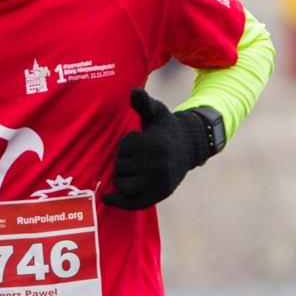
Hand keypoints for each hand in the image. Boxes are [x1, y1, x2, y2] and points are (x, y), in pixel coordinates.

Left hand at [100, 90, 217, 210]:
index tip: (140, 139)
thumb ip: (143, 103)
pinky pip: (134, 203)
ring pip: (122, 184)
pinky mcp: (159, 195)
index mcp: (155, 145)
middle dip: (124, 159)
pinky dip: (119, 203)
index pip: (124, 147)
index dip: (128, 143)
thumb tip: (134, 92)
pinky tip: (106, 199)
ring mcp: (158, 183)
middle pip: (120, 166)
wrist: (189, 147)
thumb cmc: (165, 128)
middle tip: (139, 155)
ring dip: (123, 176)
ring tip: (135, 167)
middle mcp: (158, 166)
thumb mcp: (156, 112)